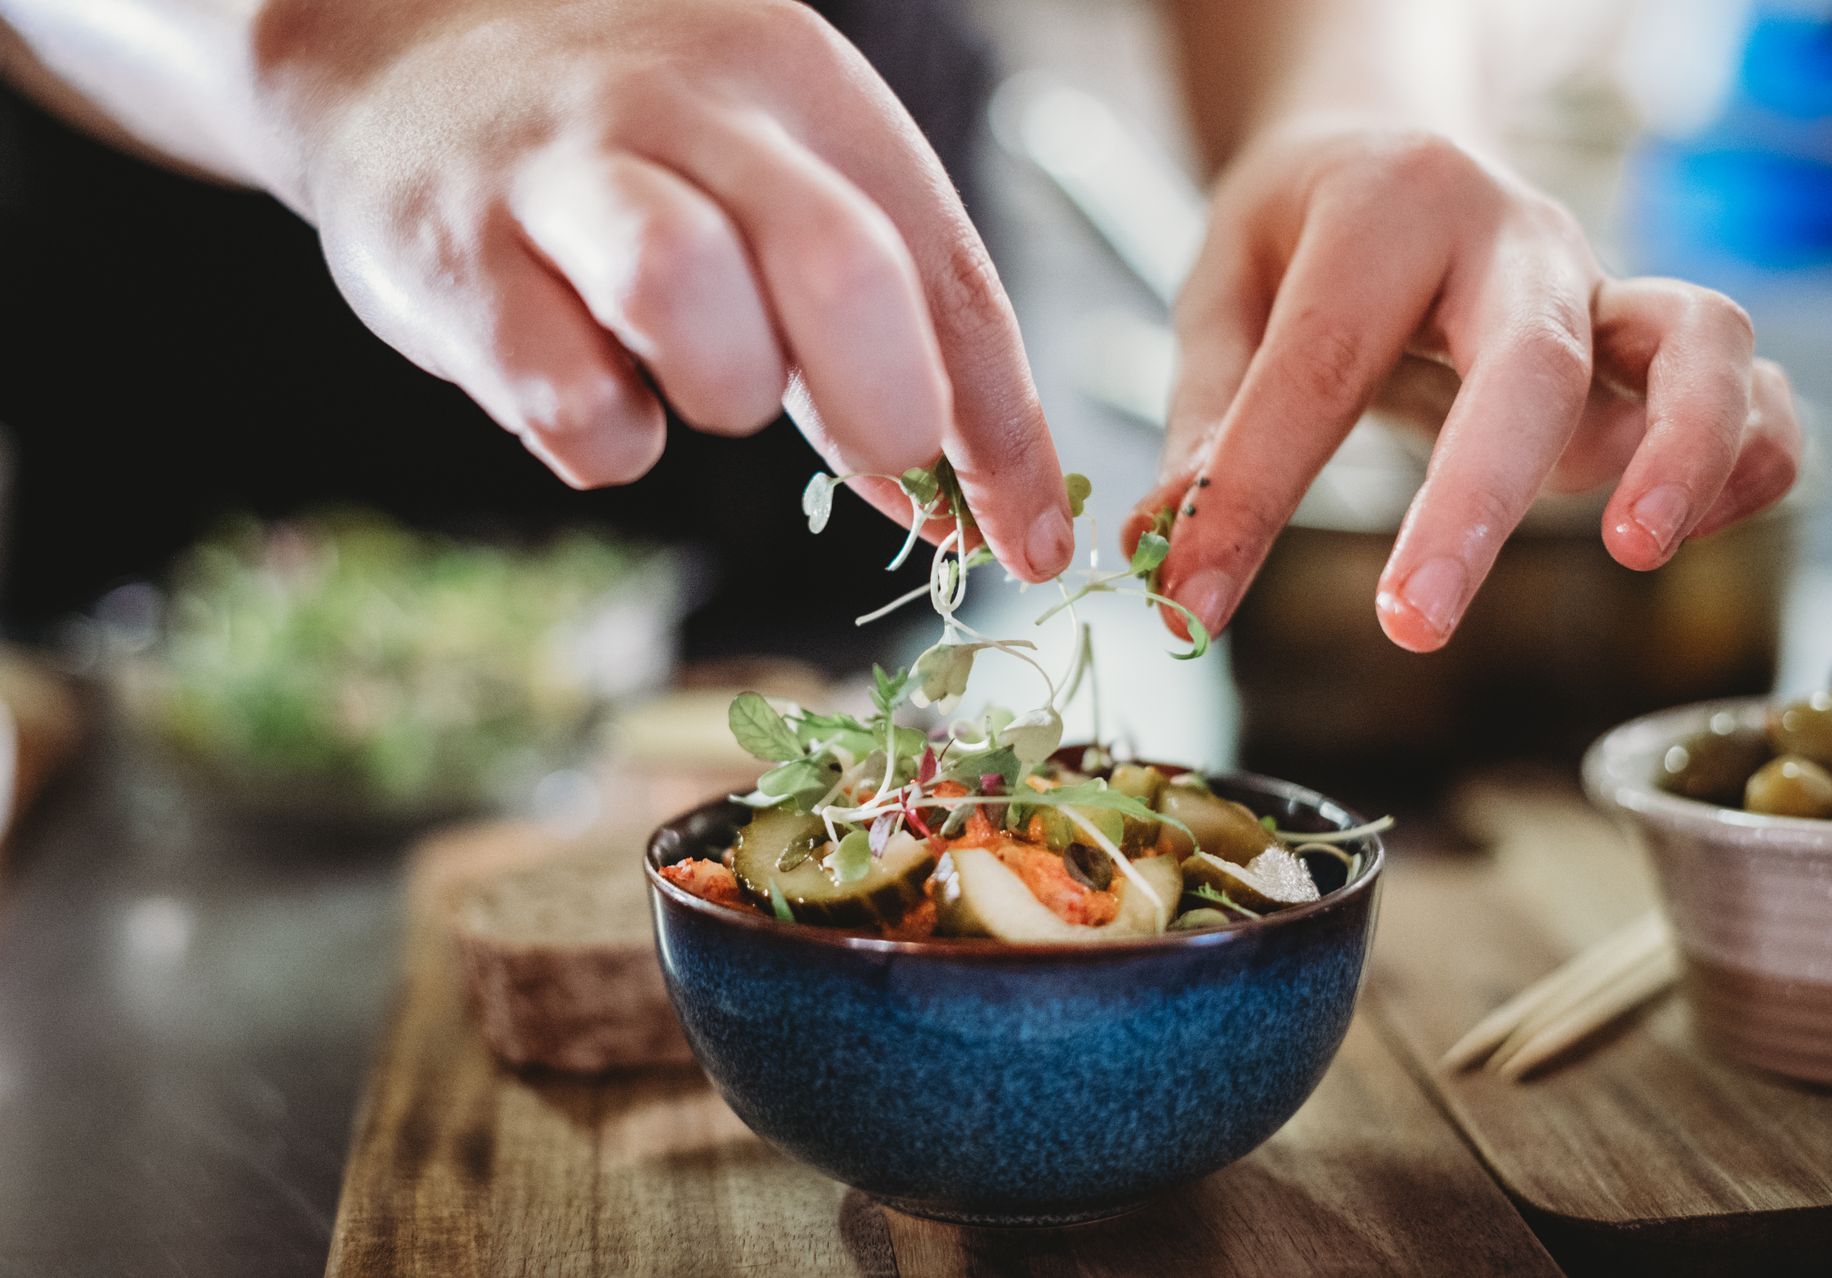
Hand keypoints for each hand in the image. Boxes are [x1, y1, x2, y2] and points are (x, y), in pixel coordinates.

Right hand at [251, 0, 1072, 578]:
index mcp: (800, 82)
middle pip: (840, 265)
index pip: (942, 268)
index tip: (1033, 545)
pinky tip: (587, 382)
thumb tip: (964, 502)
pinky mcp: (454, 258)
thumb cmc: (627, 146)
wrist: (398, 51)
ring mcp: (564, 172)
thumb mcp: (770, 184)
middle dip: (887, 405)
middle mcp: (691, 105)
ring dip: (724, 391)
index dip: (1003, 428)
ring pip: (686, 295)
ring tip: (697, 377)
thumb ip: (867, 328)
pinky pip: (568, 399)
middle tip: (882, 453)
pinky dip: (605, 435)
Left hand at [1126, 125, 1800, 649]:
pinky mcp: (1647, 347)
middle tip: (1411, 623)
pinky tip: (1682, 533)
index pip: (1316, 368)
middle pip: (1528, 360)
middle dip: (1474, 501)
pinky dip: (1749, 456)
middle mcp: (1511, 239)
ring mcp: (1597, 288)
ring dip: (1681, 448)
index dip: (1251, 499)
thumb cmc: (1300, 228)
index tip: (1192, 603)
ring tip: (1630, 550)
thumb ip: (1207, 421)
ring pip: (1696, 340)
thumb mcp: (1223, 290)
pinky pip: (1751, 387)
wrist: (1391, 143)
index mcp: (1386, 208)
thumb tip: (1162, 553)